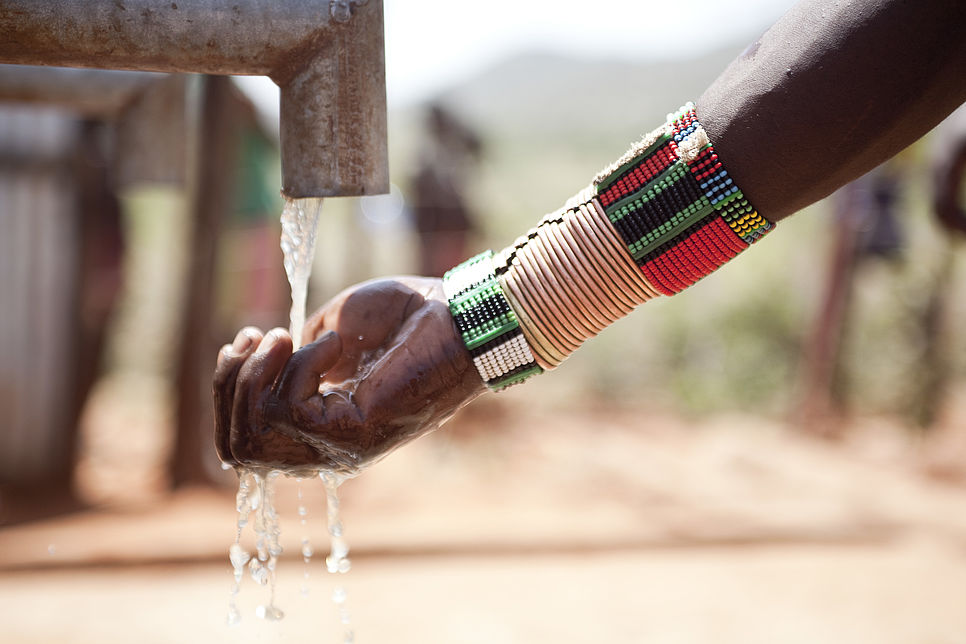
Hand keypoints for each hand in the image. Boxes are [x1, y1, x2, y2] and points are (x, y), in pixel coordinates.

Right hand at [213, 277, 484, 474]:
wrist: (457, 316)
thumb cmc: (405, 316)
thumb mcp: (331, 331)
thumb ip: (295, 354)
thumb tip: (262, 363)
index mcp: (319, 427)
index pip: (243, 443)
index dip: (228, 390)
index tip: (248, 339)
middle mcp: (326, 448)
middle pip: (237, 448)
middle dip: (230, 384)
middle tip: (260, 337)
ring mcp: (339, 448)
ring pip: (254, 437)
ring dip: (256, 376)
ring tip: (287, 338)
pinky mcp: (354, 437)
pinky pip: (290, 412)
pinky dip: (301, 367)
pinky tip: (336, 346)